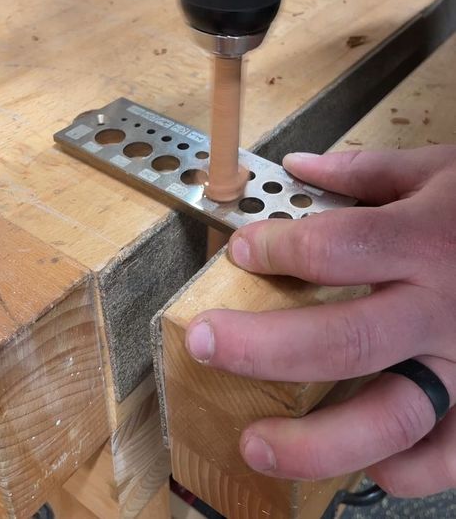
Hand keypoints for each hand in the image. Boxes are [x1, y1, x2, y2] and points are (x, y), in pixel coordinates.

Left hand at [186, 146, 455, 497]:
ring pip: (390, 417)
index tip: (241, 251)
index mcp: (426, 240)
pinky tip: (366, 462)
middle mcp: (442, 309)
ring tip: (255, 443)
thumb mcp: (442, 171)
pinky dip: (405, 469)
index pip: (339, 248)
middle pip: (345, 341)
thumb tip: (298, 166)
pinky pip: (447, 455)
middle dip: (262, 348)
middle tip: (204, 344)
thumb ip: (367, 172)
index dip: (279, 250)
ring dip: (315, 440)